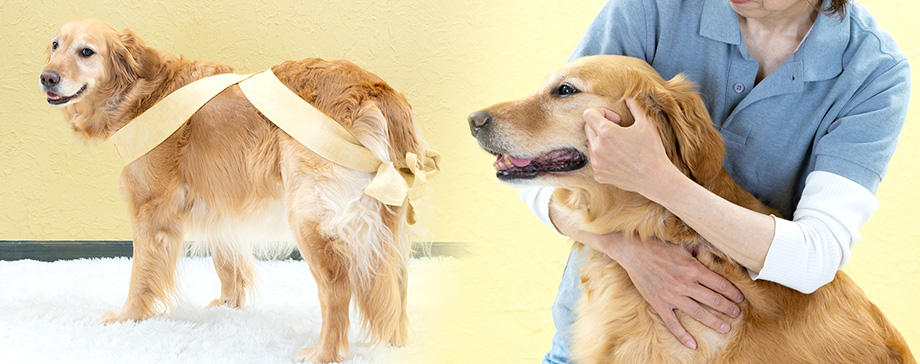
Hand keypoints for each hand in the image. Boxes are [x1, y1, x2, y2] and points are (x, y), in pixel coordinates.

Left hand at [583, 99, 676, 194]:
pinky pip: (594, 160)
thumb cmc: (653, 149)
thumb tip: (628, 97)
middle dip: (600, 126)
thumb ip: (635, 106)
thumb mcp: (646, 123)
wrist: (655, 178)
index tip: (616, 120)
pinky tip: (619, 159)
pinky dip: (603, 157)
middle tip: (619, 132)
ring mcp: (596, 163)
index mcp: (606, 132)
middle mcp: (597, 147)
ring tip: (620, 146)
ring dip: (601, 141)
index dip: (602, 113)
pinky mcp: (598, 174)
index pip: (588, 114)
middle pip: (588, 128)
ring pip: (590, 144)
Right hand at [606, 234, 743, 349]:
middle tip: (737, 313)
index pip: (720, 284)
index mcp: (694, 268)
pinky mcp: (659, 303)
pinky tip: (692, 344)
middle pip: (714, 300)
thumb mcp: (682, 246)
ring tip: (726, 328)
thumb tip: (713, 254)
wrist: (633, 251)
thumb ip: (698, 253)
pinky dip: (682, 335)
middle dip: (728, 308)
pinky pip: (672, 323)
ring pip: (698, 313)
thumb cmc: (658, 246)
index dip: (733, 293)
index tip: (740, 298)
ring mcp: (672, 296)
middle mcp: (685, 284)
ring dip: (714, 322)